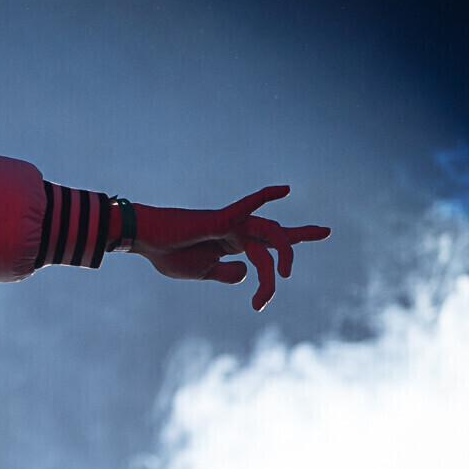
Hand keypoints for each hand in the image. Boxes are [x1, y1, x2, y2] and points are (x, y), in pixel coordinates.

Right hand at [130, 186, 330, 309]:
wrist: (144, 241)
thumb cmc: (168, 254)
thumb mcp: (204, 272)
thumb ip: (227, 273)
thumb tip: (248, 273)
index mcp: (234, 245)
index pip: (270, 244)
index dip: (295, 242)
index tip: (324, 232)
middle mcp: (237, 231)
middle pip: (276, 235)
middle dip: (302, 235)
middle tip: (323, 236)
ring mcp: (230, 224)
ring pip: (269, 233)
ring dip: (283, 253)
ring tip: (283, 278)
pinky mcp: (219, 219)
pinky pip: (246, 206)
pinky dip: (265, 197)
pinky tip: (285, 189)